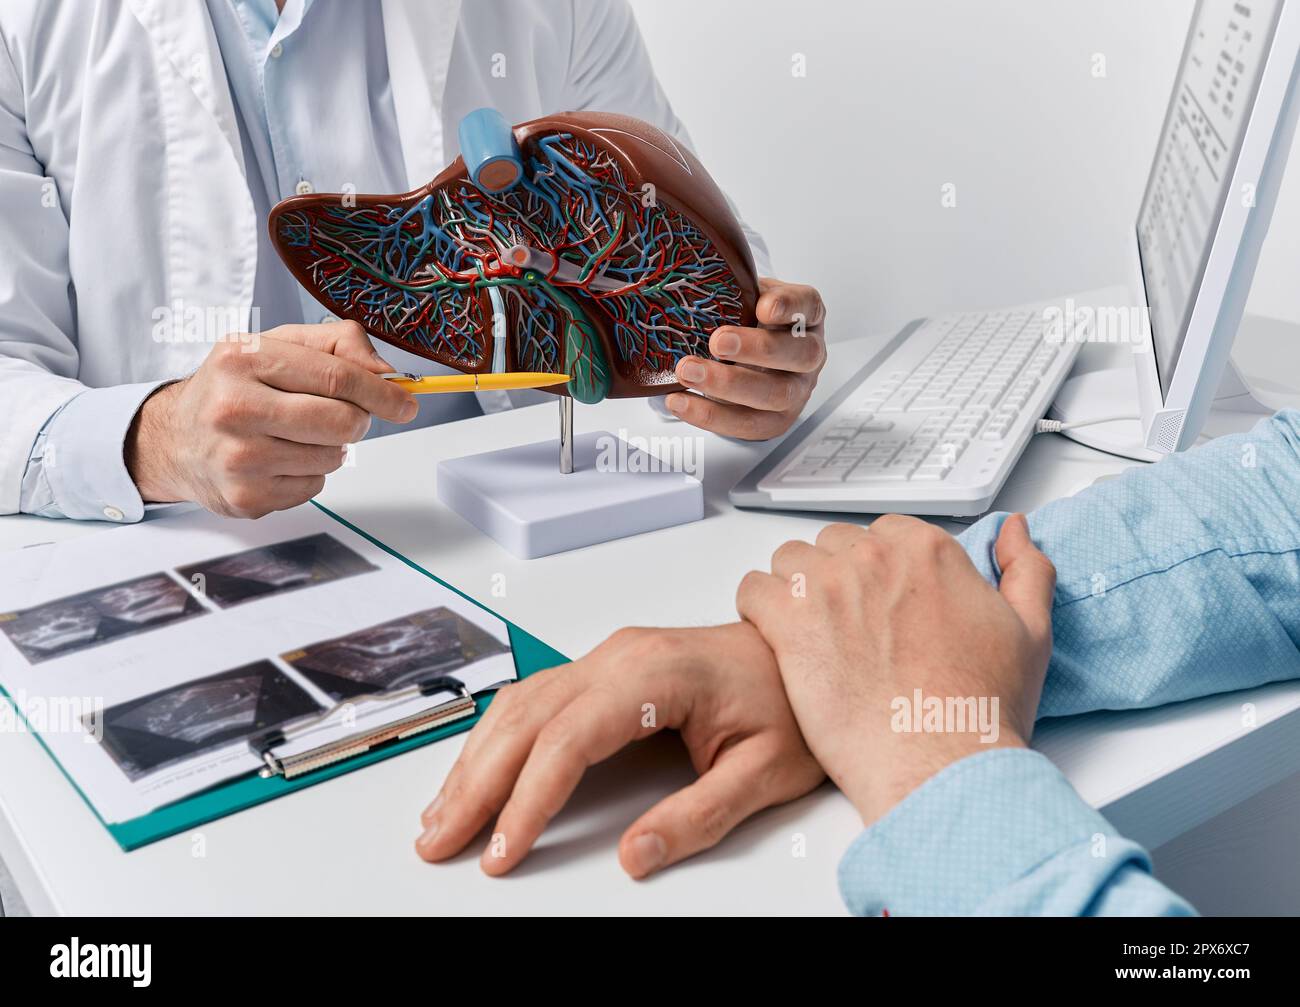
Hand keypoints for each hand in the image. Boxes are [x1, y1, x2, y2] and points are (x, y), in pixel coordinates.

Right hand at [126, 321, 416, 517]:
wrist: (174, 438)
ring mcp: (237, 458)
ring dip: (329, 447)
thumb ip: (336, 344)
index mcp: (244, 359)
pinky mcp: (245, 497)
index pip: (337, 378)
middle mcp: (234, 408)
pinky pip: (314, 487)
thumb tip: (386, 372)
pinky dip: (308, 473)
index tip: (406, 403)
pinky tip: (278, 459)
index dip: (382, 393)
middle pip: (342, 423)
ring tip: (294, 434)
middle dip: (356, 420)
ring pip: (333, 458)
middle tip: (340, 416)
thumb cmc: (234, 387)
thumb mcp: (277, 346)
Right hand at [415, 622, 823, 877]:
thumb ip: (698, 816)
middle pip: (526, 719)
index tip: (502, 848)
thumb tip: (634, 855)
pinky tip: (478, 770)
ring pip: (519, 704)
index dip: (528, 799)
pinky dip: (498, 739)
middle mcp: (621, 656)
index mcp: (655, 673)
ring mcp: (609, 656)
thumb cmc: (788, 700)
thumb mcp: (764, 770)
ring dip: (476, 760)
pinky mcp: (606, 667)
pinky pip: (536, 698)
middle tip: (441, 840)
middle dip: (477, 783)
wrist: (803, 647)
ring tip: (443, 814)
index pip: (569, 739)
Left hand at [665, 277, 825, 438]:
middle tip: (717, 342)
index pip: (808, 306)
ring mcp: (797, 391)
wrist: (746, 359)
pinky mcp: (775, 421)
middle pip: (799, 356)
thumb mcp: (746, 297)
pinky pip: (748, 425)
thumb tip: (690, 280)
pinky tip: (680, 400)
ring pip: (775, 395)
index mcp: (807, 316)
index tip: (764, 307)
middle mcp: (810, 354)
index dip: (790, 306)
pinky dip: (710, 415)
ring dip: (728, 385)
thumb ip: (734, 289)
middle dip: (757, 350)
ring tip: (687, 371)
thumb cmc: (748, 323)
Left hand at [736, 514, 1054, 824]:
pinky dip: (758, 612)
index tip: (881, 607)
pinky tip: (780, 642)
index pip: (883, 534)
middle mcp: (875, 557)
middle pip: (834, 546)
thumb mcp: (1029, 631)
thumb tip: (1015, 531)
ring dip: (794, 591)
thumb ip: (1025, 570)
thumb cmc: (980, 709)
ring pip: (789, 562)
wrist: (938, 763)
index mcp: (928, 550)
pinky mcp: (788, 621)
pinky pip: (751, 590)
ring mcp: (828, 586)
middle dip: (837, 580)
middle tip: (848, 631)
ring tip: (812, 637)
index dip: (879, 573)